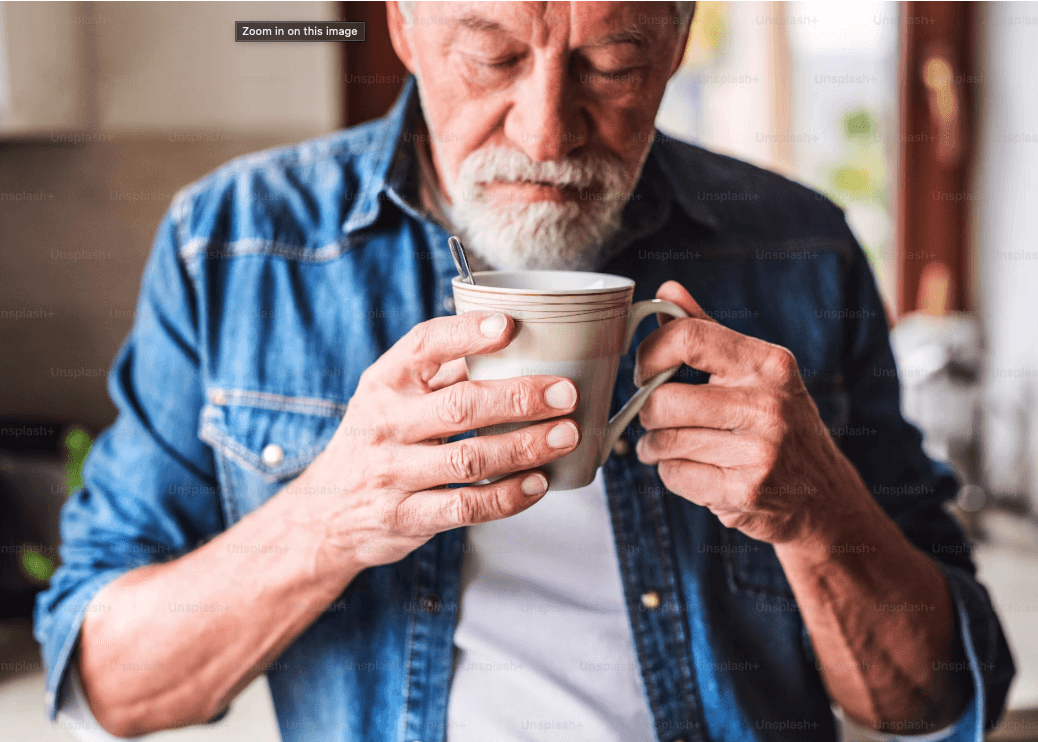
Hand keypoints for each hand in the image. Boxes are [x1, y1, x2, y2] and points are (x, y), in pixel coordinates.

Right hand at [290, 311, 580, 568]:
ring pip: (468, 459)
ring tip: (566, 435)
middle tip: (566, 392)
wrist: (323, 515)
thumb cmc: (375, 442)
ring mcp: (393, 474)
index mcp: (383, 383)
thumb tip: (514, 343)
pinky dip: (508, 496)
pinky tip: (538, 482)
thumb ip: (442, 372)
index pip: (423, 346)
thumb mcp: (392, 398)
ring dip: (524, 446)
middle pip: (459, 406)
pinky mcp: (407, 517)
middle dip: (519, 398)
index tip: (510, 325)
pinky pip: (466, 507)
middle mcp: (384, 424)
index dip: (467, 333)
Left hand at [634, 281, 870, 544]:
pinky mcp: (746, 491)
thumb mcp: (756, 371)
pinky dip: (674, 475)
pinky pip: (675, 476)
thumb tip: (666, 291)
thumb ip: (708, 331)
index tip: (645, 371)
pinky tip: (697, 471)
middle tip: (657, 418)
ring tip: (673, 446)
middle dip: (648, 413)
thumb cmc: (779, 424)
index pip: (688, 338)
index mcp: (768, 363)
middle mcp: (768, 404)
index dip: (650, 354)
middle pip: (664, 400)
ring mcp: (760, 451)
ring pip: (664, 441)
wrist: (824, 496)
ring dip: (656, 448)